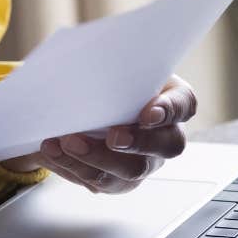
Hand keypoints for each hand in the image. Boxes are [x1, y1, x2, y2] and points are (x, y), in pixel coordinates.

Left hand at [0, 76, 198, 194]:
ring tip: (67, 142)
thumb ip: (114, 62)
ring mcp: (145, 161)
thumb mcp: (115, 64)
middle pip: (167, 146)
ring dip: (97, 158)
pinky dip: (73, 166)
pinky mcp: (118, 180)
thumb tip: (91, 55)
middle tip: (113, 137)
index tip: (148, 113)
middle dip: (139, 142)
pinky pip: (101, 182)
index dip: (170, 110)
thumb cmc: (108, 79)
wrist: (84, 103)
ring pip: (131, 171)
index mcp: (172, 99)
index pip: (184, 104)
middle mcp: (165, 135)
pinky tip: (53, 151)